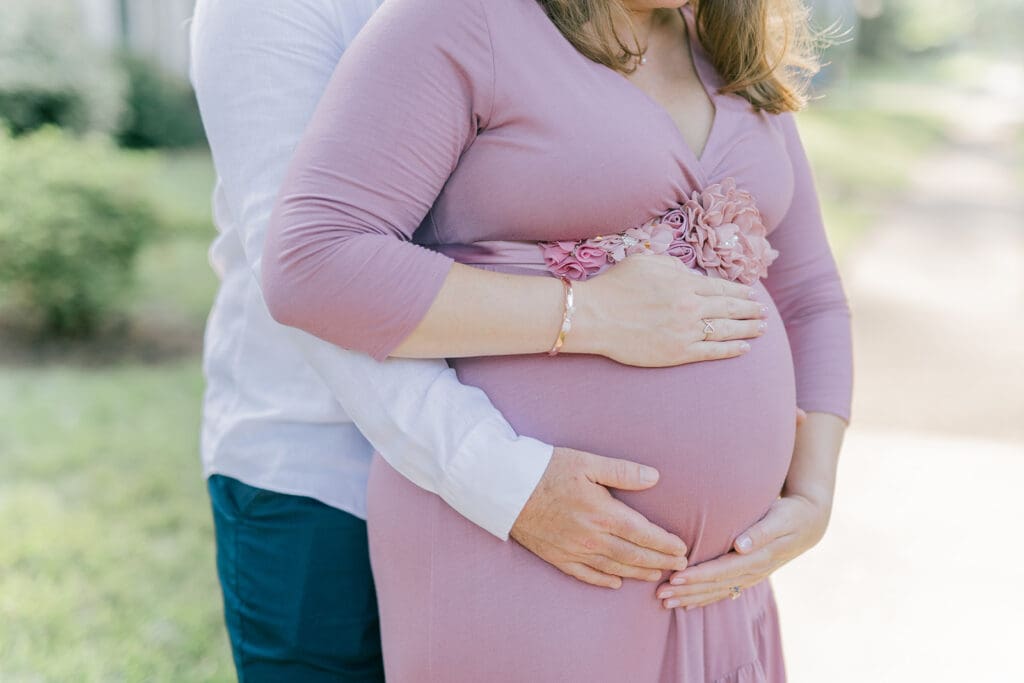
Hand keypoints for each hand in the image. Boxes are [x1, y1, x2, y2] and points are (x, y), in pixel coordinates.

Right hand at [511, 447, 688, 588]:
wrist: (505, 487)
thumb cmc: (546, 469)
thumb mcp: (587, 462)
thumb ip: (622, 472)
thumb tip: (654, 477)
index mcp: (603, 513)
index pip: (644, 534)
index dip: (665, 543)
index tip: (682, 549)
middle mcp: (591, 537)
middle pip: (634, 555)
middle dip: (660, 561)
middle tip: (679, 566)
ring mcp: (574, 551)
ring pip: (614, 568)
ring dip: (638, 573)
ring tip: (656, 574)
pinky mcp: (557, 557)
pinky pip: (586, 575)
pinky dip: (604, 581)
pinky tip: (616, 583)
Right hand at [565, 254, 766, 367]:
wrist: (595, 316)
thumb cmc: (614, 286)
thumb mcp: (645, 261)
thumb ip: (672, 266)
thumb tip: (690, 273)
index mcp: (683, 283)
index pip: (720, 286)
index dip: (738, 290)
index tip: (751, 294)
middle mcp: (690, 306)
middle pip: (729, 307)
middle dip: (750, 309)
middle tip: (763, 312)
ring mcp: (686, 331)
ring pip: (726, 329)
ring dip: (748, 328)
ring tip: (762, 328)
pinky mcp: (678, 352)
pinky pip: (712, 351)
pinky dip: (731, 350)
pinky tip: (744, 348)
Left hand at [654, 492, 831, 608]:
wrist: (810, 523)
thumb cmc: (791, 515)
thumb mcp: (780, 518)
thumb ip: (761, 532)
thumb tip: (740, 545)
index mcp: (758, 558)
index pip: (722, 570)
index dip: (698, 576)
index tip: (676, 577)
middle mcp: (752, 571)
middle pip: (715, 585)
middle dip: (687, 591)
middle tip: (661, 595)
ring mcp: (750, 576)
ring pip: (717, 591)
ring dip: (691, 597)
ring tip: (666, 602)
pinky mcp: (748, 575)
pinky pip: (724, 591)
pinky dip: (705, 598)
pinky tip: (687, 604)